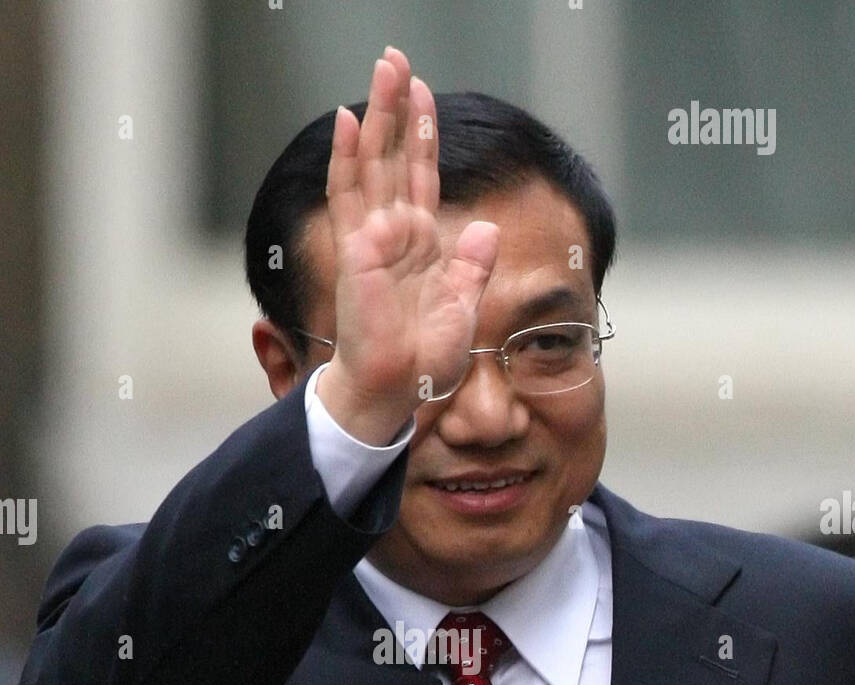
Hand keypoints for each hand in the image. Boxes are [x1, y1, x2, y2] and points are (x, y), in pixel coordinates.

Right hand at [317, 47, 499, 443]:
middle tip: (395, 57)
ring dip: (376, 115)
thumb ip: (472, 266)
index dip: (424, 133)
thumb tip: (487, 227)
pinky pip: (349, 196)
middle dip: (395, 106)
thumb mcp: (463, 307)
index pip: (421, 176)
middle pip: (393, 156)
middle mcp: (394, 233)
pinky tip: (347, 119)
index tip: (424, 92)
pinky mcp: (358, 251)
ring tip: (382, 69)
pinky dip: (347, 157)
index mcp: (421, 244)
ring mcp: (372, 239)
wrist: (397, 389)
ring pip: (372, 163)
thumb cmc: (423, 359)